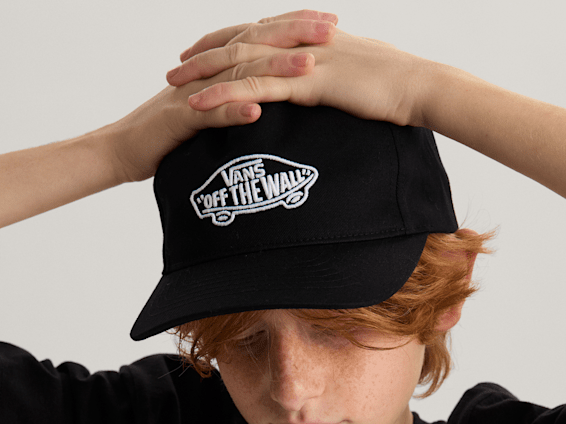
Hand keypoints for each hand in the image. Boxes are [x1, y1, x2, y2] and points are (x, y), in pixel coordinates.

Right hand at [107, 11, 336, 182]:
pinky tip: (258, 111)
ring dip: (273, 69)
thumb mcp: (211, 115)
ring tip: (309, 65)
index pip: (260, 40)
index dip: (294, 28)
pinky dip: (232, 112)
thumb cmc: (169, 136)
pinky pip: (208, 115)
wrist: (124, 149)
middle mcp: (207, 73)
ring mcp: (193, 93)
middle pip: (255, 46)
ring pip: (237, 76)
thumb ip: (236, 103)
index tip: (330, 22)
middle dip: (294, 35)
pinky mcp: (178, 120)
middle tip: (332, 28)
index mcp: (217, 69)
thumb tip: (269, 103)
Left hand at [169, 12, 430, 128]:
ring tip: (174, 85)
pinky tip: (200, 103)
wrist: (418, 86)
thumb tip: (325, 85)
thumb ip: (334, 75)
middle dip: (205, 54)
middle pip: (241, 43)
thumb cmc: (395, 85)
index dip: (229, 41)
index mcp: (310, 39)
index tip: (203, 51)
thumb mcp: (358, 75)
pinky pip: (256, 88)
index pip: (260, 34)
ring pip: (241, 63)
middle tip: (176, 68)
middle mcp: (299, 42)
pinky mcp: (306, 83)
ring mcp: (301, 60)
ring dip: (204, 74)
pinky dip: (224, 94)